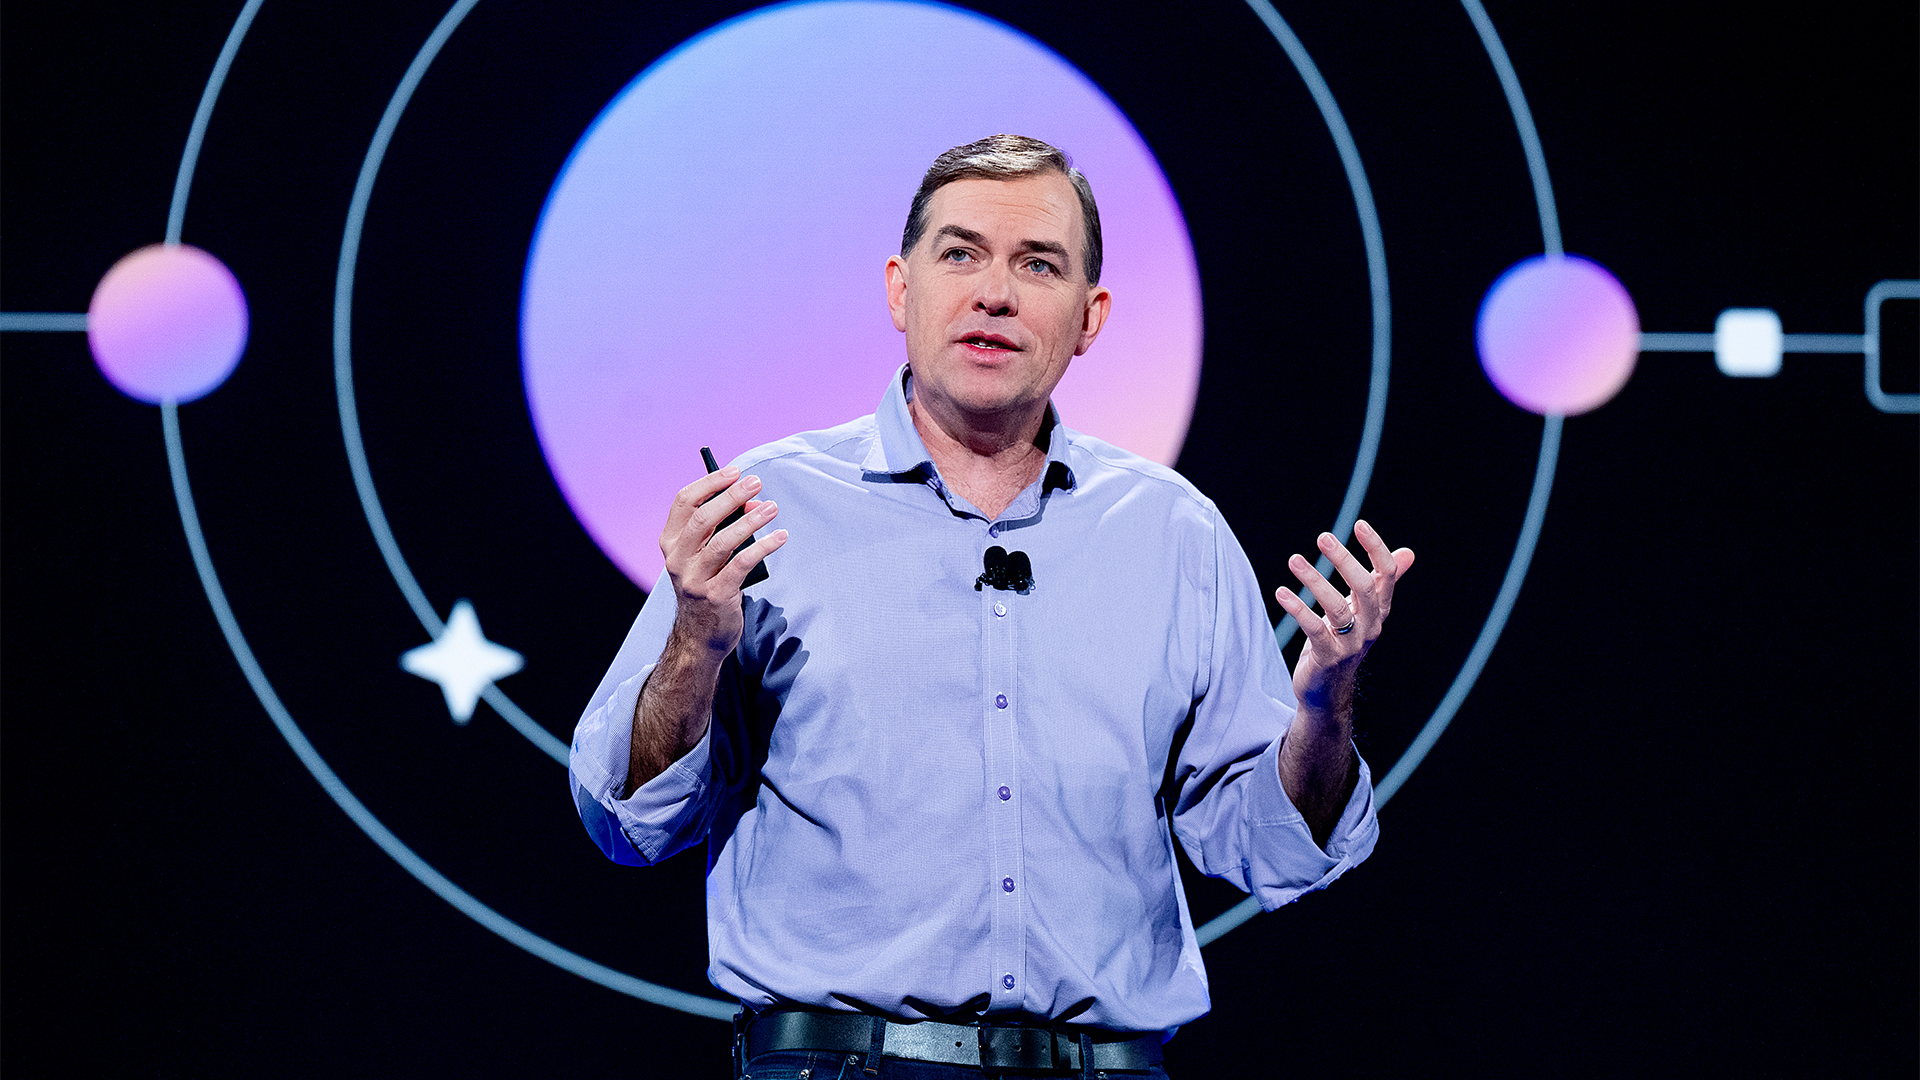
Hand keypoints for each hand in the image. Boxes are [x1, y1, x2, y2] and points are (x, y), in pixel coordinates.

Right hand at [659, 466, 787, 657]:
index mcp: (670, 543)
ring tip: (772, 508)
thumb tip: (754, 503)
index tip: (734, 471)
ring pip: (722, 541)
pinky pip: (742, 564)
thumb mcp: (706, 555)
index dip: (709, 483)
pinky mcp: (716, 596)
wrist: (700, 636)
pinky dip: (763, 547)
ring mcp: (694, 579)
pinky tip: (779, 537)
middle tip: (756, 483)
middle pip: (703, 518)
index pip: (684, 503)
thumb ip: (724, 528)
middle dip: (732, 496)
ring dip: (750, 520)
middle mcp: (677, 560)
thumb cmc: (706, 585)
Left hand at [1272, 519, 1414, 712]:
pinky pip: (1314, 629)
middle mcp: (1370, 625)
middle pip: (1364, 588)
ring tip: (1294, 560)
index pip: (1386, 575)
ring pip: (1336, 608)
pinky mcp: (1327, 656)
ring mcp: (1350, 643)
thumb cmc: (1344, 640)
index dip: (1376, 549)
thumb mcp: (1363, 610)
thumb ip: (1382, 582)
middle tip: (1323, 536)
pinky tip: (1282, 593)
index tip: (1360, 524)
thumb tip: (1409, 553)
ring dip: (1314, 580)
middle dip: (1344, 560)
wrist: (1328, 689)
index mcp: (1378, 610)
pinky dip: (1298, 609)